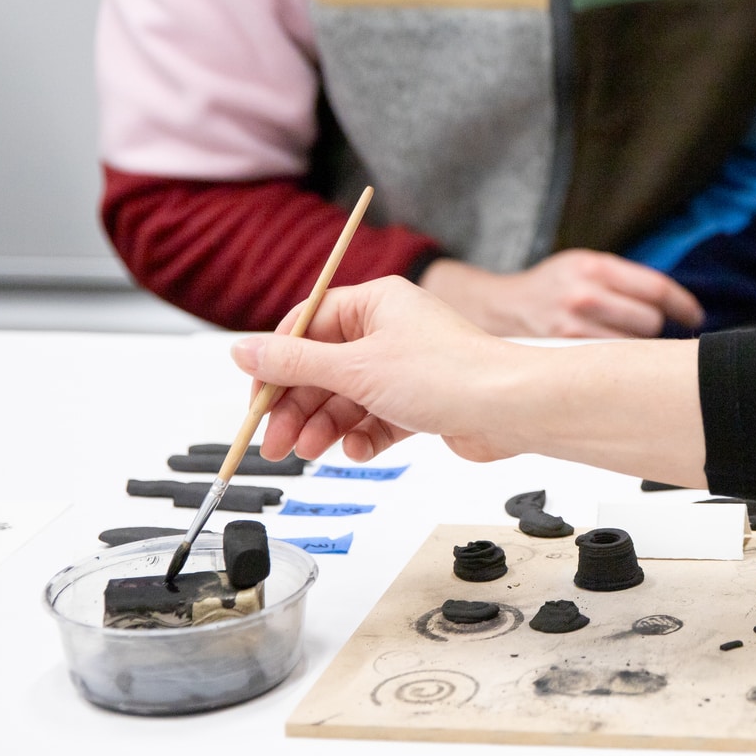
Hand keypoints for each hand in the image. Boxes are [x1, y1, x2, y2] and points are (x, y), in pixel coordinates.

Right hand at [240, 277, 518, 463]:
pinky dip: (362, 436)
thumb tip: (244, 350)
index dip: (276, 365)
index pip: (306, 327)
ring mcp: (406, 366)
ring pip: (347, 398)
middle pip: (322, 368)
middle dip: (296, 407)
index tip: (257, 400)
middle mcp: (390, 330)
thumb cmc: (449, 374)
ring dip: (324, 426)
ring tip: (313, 451)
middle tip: (276, 443)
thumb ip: (294, 363)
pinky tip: (357, 449)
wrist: (510, 409)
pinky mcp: (421, 401)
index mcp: (375, 303)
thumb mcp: (356, 368)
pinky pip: (376, 419)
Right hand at [418, 251, 702, 338]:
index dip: (683, 305)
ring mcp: (573, 327)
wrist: (501, 309)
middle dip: (652, 325)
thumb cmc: (553, 287)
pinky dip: (616, 360)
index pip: (657, 289)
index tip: (695, 316)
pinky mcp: (564, 353)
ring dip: (635, 345)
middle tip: (641, 326)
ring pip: (633, 346)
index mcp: (595, 266)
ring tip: (618, 339)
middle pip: (650, 321)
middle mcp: (584, 295)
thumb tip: (675, 304)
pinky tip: (607, 357)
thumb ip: (624, 279)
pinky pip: (610, 361)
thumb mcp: (585, 265)